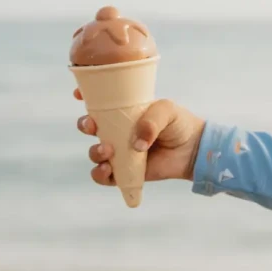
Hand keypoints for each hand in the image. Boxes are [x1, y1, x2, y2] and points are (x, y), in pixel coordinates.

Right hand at [75, 91, 205, 184]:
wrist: (193, 149)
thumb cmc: (179, 124)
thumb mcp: (167, 111)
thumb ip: (151, 121)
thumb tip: (136, 144)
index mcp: (125, 112)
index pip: (100, 103)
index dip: (85, 96)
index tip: (78, 94)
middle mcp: (118, 131)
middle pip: (90, 127)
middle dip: (85, 125)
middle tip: (93, 126)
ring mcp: (120, 151)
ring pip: (95, 152)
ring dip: (95, 152)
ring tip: (108, 150)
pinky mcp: (124, 171)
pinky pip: (104, 176)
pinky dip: (100, 174)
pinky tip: (108, 169)